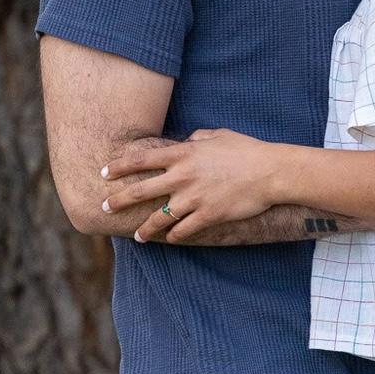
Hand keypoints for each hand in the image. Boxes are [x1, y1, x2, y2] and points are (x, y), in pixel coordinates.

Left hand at [100, 129, 281, 242]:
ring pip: (158, 218)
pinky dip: (175, 236)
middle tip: (104, 207)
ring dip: (145, 228)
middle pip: (140, 191)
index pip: (141, 159)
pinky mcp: (207, 216)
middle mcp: (182, 176)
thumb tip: (189, 139)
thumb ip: (199, 137)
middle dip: (118, 200)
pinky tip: (171, 239)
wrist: (270, 172)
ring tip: (138, 235)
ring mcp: (193, 198)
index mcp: (184, 153)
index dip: (119, 166)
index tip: (104, 172)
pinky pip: (183, 231)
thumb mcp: (219, 135)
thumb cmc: (246, 150)